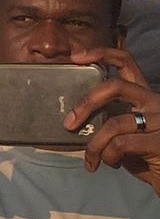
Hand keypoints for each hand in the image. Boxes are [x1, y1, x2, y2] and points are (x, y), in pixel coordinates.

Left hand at [65, 47, 159, 193]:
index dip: (101, 54)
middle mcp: (153, 101)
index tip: (76, 56)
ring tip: (91, 159)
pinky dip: (108, 156)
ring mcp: (159, 120)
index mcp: (143, 94)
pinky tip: (110, 164)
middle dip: (86, 103)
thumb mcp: (124, 131)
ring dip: (94, 145)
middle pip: (114, 87)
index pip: (126, 62)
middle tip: (68, 123)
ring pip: (113, 123)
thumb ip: (108, 118)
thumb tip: (72, 119)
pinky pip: (120, 144)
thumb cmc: (143, 155)